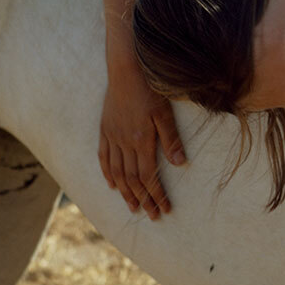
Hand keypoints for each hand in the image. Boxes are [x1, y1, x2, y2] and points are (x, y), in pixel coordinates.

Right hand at [98, 72, 185, 219]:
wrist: (126, 69)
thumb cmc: (149, 88)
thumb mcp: (165, 112)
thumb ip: (171, 139)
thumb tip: (180, 165)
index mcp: (141, 140)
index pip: (149, 176)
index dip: (156, 194)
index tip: (164, 209)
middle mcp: (124, 142)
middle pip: (132, 179)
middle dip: (143, 198)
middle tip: (150, 215)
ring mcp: (112, 136)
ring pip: (117, 172)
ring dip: (125, 192)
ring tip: (132, 206)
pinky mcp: (105, 129)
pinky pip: (104, 157)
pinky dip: (108, 173)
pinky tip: (112, 184)